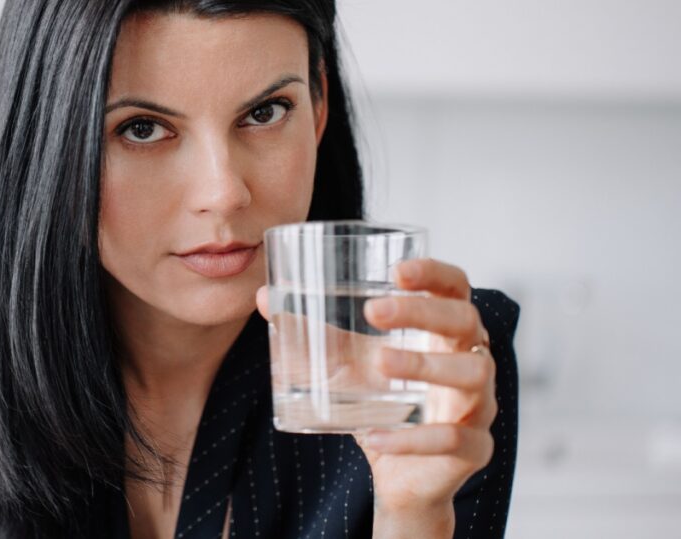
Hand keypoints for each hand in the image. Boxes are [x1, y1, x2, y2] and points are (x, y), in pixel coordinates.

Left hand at [255, 258, 495, 528]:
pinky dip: (413, 438)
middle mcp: (471, 359)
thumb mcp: (347, 363)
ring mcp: (479, 405)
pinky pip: (455, 439)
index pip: (456, 288)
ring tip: (381, 363)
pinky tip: (373, 434)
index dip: (434, 273)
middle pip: (466, 322)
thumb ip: (314, 332)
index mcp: (446, 330)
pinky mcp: (476, 449)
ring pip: (474, 374)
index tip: (397, 270)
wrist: (400, 476)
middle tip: (373, 311)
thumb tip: (265, 297)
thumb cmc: (382, 403)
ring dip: (428, 364)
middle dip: (423, 311)